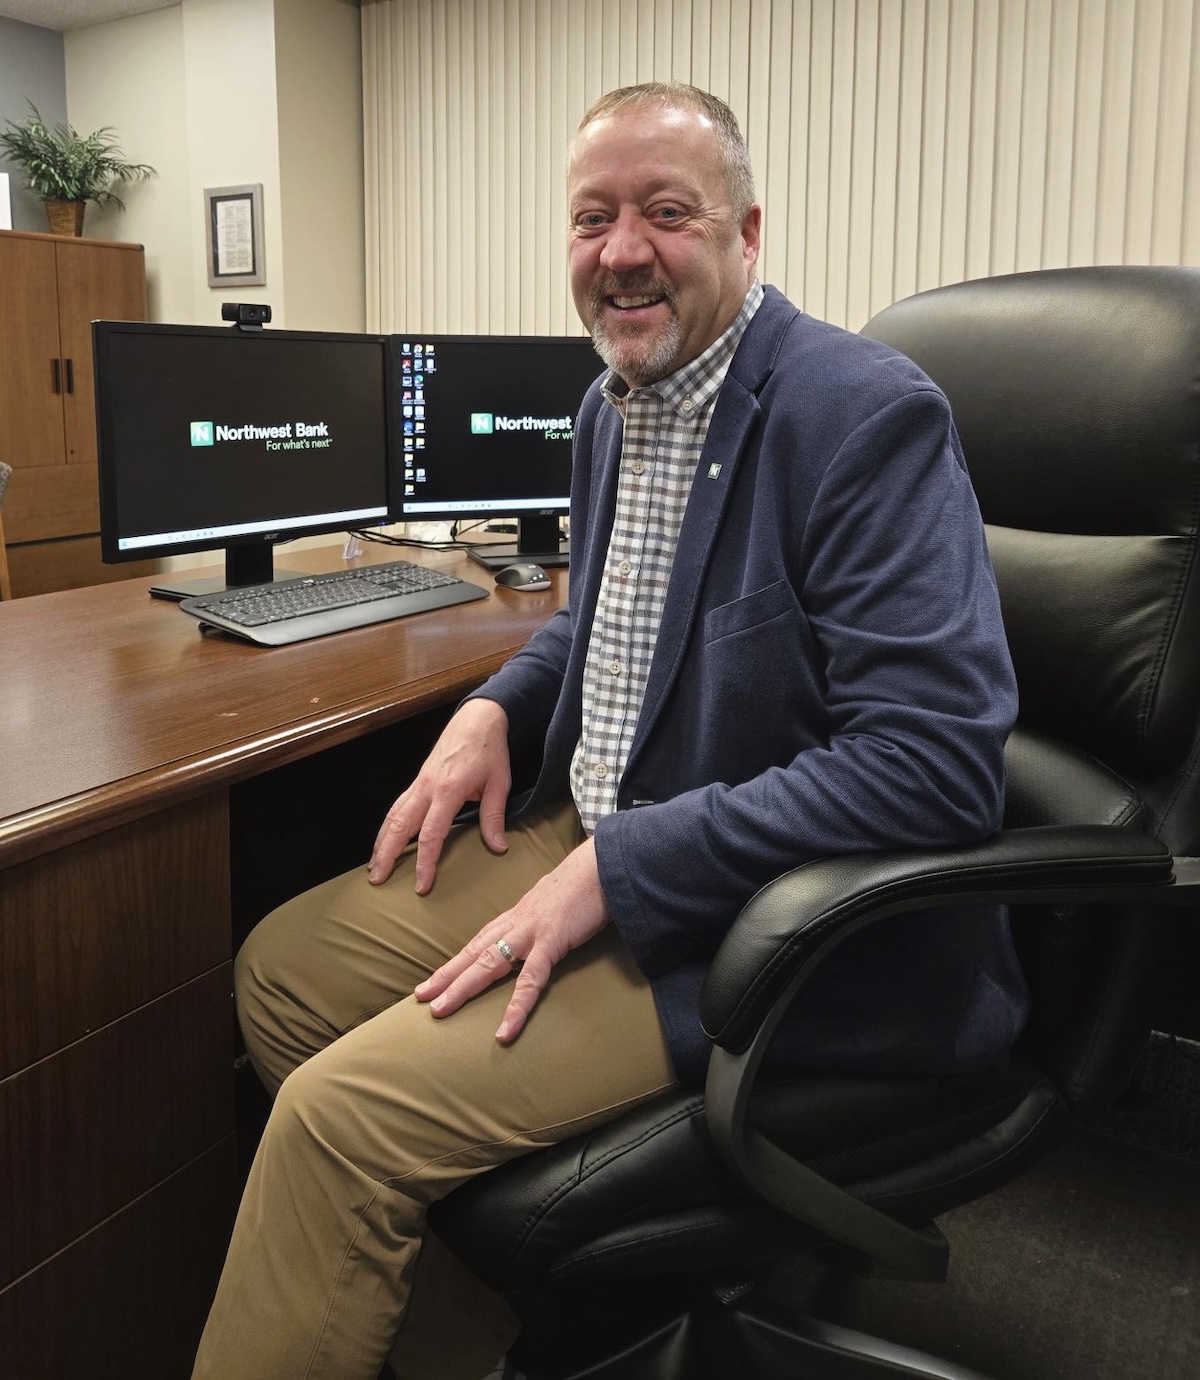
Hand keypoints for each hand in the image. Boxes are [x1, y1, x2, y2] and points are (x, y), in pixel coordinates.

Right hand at [368, 698, 510, 890]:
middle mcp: (427, 787)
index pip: (431, 834)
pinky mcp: (417, 780)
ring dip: (380, 842)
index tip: (421, 885)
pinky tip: (383, 840)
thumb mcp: (499, 783)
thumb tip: (498, 848)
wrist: (477, 719)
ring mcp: (419, 782)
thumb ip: (493, 816)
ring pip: (392, 815)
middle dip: (386, 855)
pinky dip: (387, 825)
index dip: (425, 862)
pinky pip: (397, 806)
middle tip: (377, 882)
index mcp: (448, 790)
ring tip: (373, 866)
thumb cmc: (490, 750)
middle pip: (400, 826)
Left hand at [414, 837, 609, 1041]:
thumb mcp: (556, 905)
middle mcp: (517, 923)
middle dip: (446, 976)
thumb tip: (539, 937)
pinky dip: (516, 1007)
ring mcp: (532, 932)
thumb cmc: (586, 884)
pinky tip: (505, 1031)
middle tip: (420, 998)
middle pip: (475, 953)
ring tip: (440, 1010)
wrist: (604, 863)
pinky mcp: (552, 941)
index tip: (434, 980)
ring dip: (463, 987)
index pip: (480, 942)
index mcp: (519, 916)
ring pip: (489, 964)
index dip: (456, 962)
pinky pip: (531, 981)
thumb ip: (543, 922)